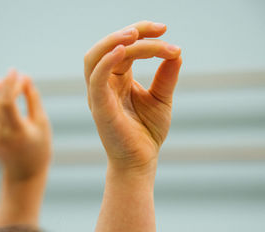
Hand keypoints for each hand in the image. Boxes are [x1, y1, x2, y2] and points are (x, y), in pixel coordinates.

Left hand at [0, 70, 50, 180]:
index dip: (10, 84)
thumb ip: (33, 99)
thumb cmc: (39, 147)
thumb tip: (25, 78)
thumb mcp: (42, 123)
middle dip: (1, 85)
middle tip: (11, 78)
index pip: (7, 102)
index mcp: (16, 132)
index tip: (16, 72)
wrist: (25, 173)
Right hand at [84, 21, 181, 173]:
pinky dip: (106, 61)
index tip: (166, 31)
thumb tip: (177, 53)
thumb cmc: (147, 133)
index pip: (125, 49)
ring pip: (95, 58)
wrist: (141, 161)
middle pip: (108, 47)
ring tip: (136, 34)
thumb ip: (165, 77)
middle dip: (132, 32)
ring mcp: (99, 95)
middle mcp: (105, 84)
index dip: (143, 36)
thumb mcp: (161, 100)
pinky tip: (125, 49)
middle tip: (159, 29)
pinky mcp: (99, 107)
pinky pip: (96, 79)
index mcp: (118, 80)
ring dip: (113, 41)